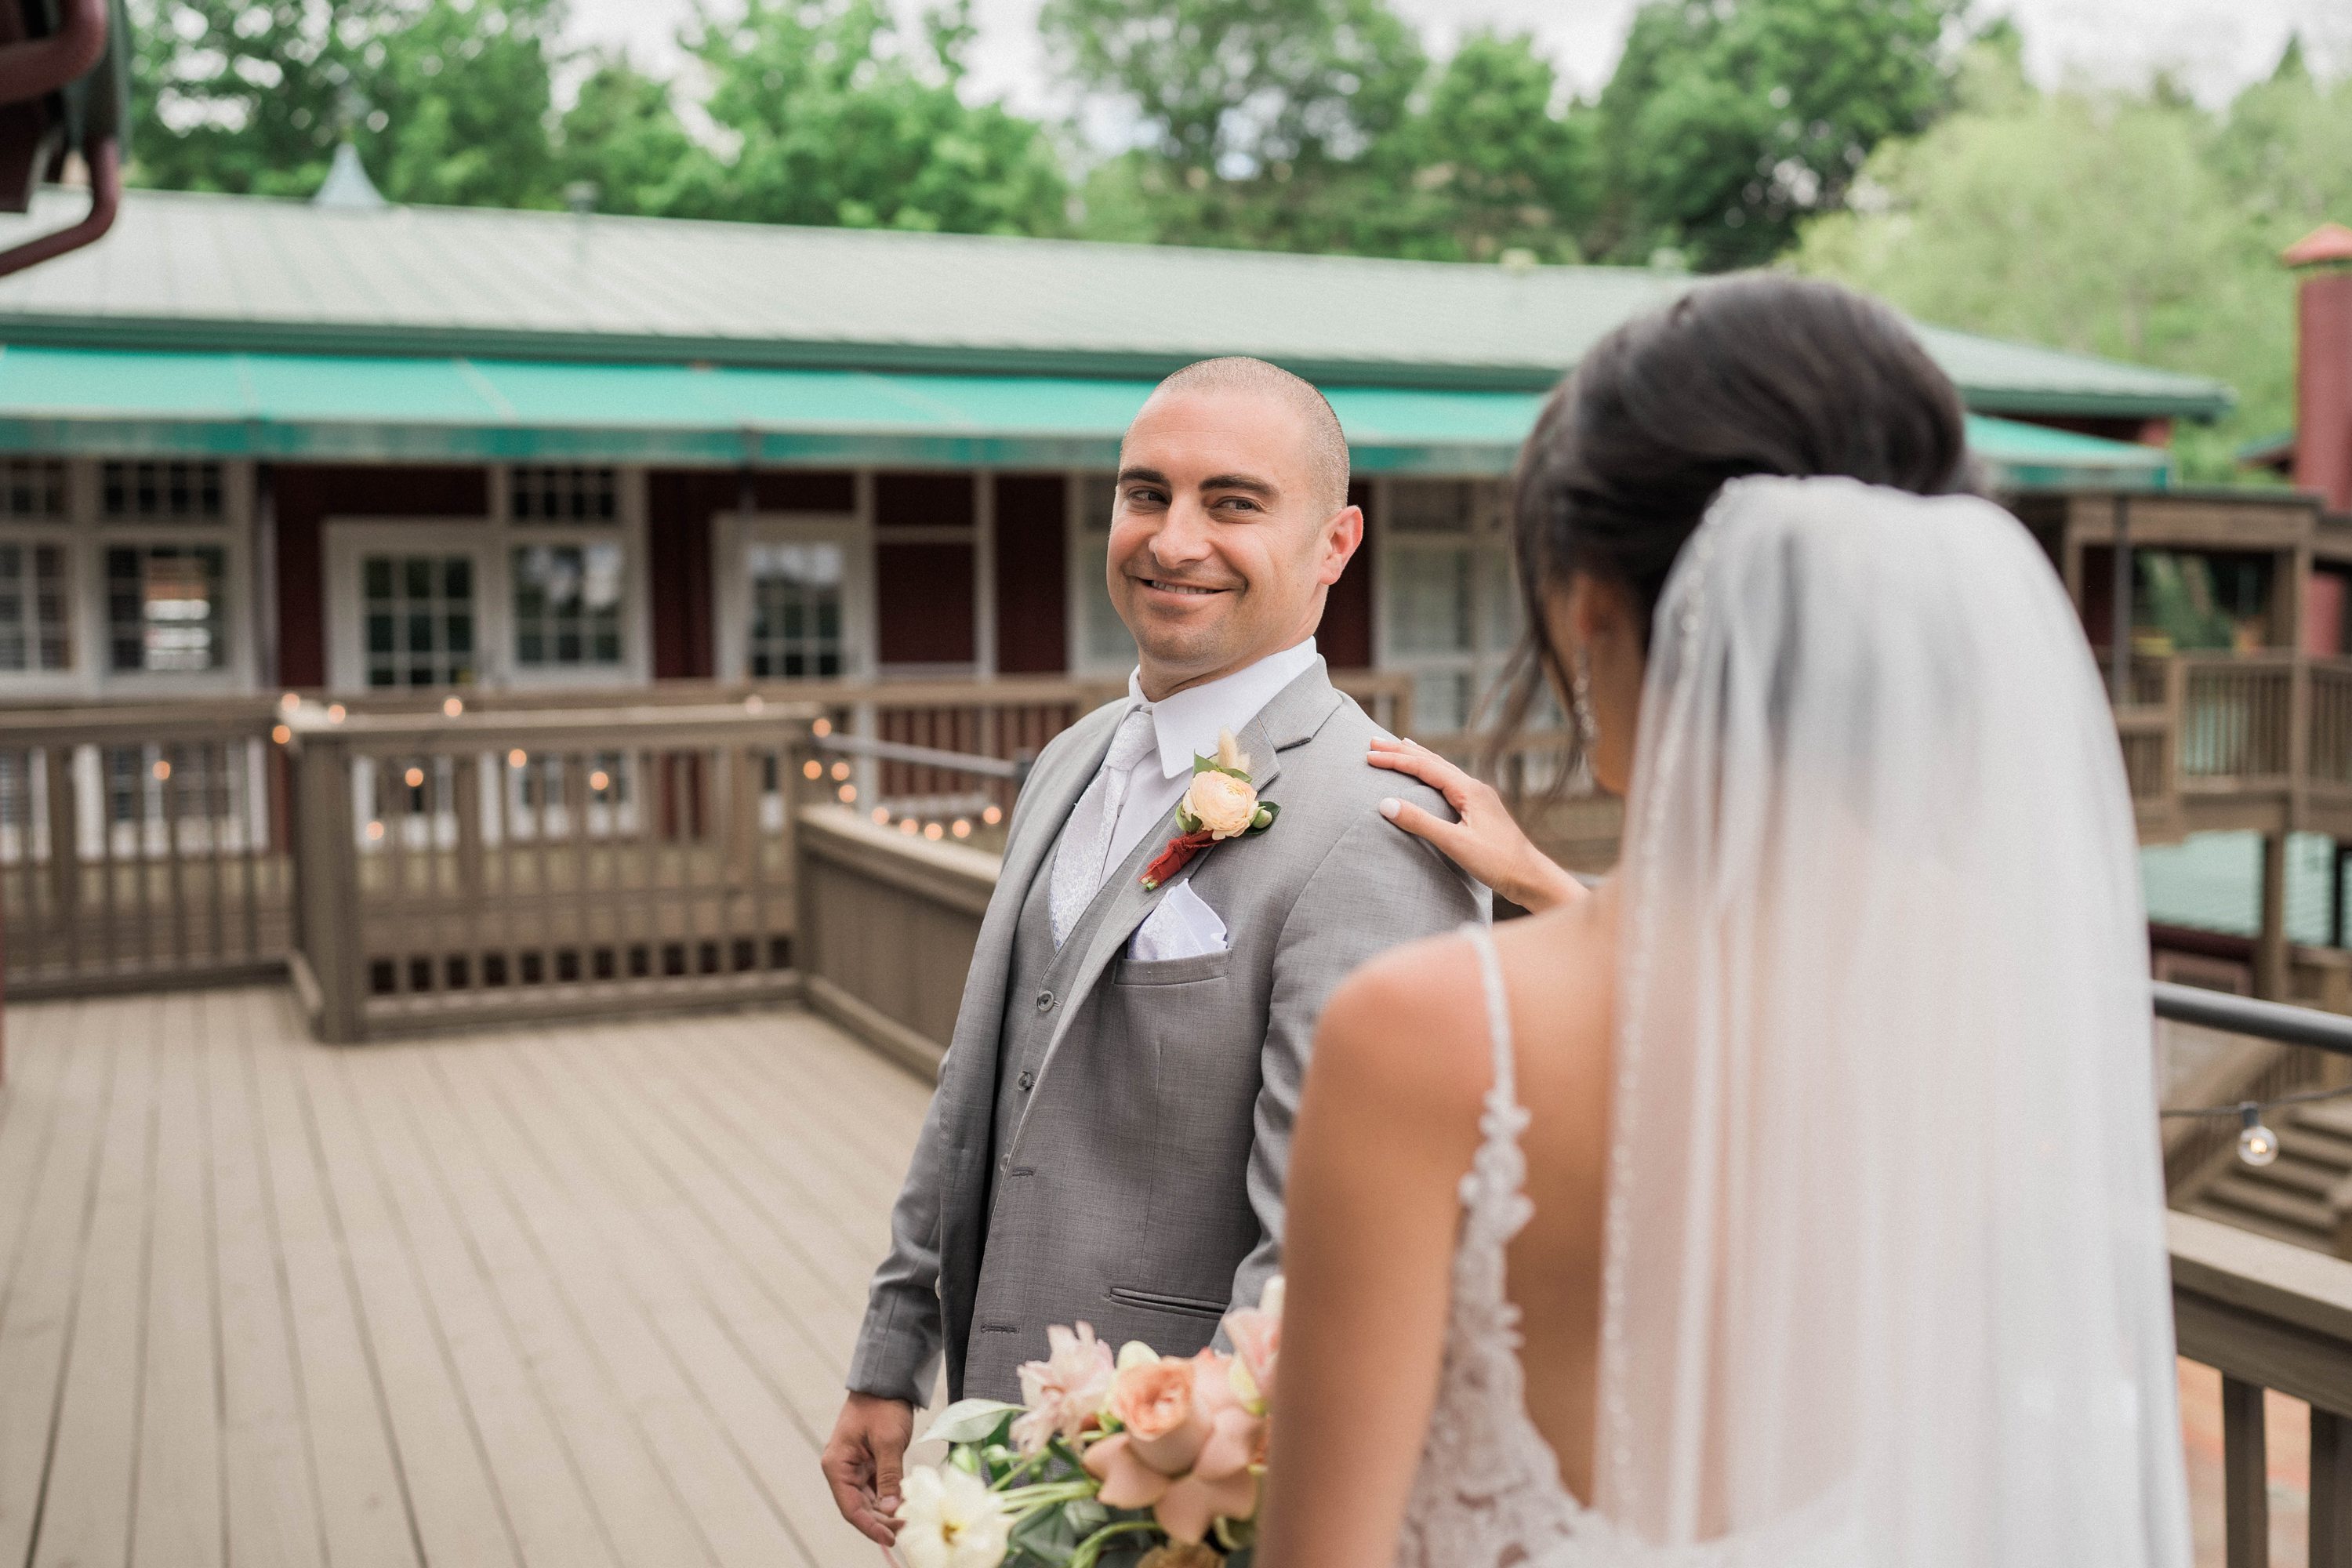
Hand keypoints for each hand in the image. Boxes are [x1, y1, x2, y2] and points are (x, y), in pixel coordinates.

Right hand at [822, 1392, 914, 1546]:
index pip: (850, 1507)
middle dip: (882, 1521)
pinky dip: (890, 1498)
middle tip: (906, 1530)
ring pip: (869, 1500)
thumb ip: (889, 1475)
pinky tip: (906, 1505)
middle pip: (859, 1507)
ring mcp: (855, 1468)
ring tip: (909, 1520)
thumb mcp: (889, 1441)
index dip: (869, 1527)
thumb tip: (892, 1508)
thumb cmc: (883, 1406)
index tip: (890, 1538)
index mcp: (837, 1465)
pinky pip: (877, 1488)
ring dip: (887, 1512)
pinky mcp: (869, 1464)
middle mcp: (842, 1470)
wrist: (886, 1381)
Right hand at [1368, 736, 1585, 914]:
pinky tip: (1430, 776)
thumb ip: (1420, 822)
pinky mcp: (1480, 809)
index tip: (1369, 756)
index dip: (1395, 760)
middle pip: (1432, 761)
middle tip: (1373, 742)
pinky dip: (1431, 772)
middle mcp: (1474, 787)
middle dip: (1402, 751)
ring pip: (1441, 769)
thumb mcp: (1455, 844)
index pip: (1425, 767)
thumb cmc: (1498, 863)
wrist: (1531, 877)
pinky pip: (1449, 781)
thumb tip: (1385, 803)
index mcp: (1469, 790)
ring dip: (1416, 758)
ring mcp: (1479, 797)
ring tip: (1397, 746)